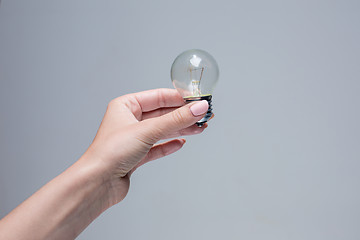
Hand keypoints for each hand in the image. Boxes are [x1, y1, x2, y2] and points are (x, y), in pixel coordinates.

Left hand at [82, 88, 209, 204]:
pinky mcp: (136, 156)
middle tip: (204, 116)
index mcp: (126, 106)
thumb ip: (175, 120)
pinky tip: (181, 144)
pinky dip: (169, 145)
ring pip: (162, 130)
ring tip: (200, 128)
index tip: (198, 101)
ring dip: (181, 130)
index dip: (180, 99)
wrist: (97, 183)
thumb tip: (198, 108)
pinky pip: (157, 147)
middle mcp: (129, 120)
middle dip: (183, 116)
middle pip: (163, 114)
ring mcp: (133, 138)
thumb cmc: (111, 152)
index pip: (159, 97)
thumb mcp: (147, 131)